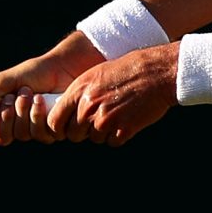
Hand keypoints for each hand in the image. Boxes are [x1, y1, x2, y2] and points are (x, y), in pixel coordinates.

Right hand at [0, 31, 104, 144]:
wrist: (62, 67)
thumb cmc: (34, 73)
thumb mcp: (3, 81)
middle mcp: (15, 125)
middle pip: (1, 137)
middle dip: (5, 115)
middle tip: (12, 97)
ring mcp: (34, 129)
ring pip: (21, 135)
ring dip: (22, 111)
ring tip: (29, 92)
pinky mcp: (52, 131)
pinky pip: (39, 134)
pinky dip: (37, 115)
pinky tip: (41, 100)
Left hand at [42, 44, 179, 145]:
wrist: (156, 73)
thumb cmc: (127, 70)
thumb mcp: (95, 74)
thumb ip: (78, 94)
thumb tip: (66, 113)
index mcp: (79, 91)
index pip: (54, 121)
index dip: (59, 128)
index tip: (65, 129)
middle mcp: (89, 108)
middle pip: (74, 135)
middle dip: (83, 132)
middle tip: (98, 121)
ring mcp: (106, 120)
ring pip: (94, 139)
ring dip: (103, 132)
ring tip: (117, 114)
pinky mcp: (123, 130)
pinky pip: (112, 142)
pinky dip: (119, 135)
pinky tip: (127, 119)